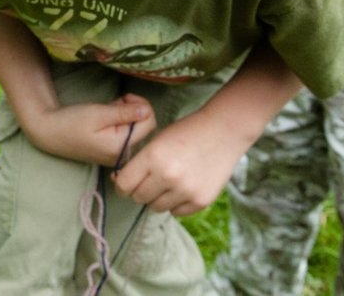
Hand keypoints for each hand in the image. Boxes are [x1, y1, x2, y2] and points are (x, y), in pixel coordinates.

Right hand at [26, 93, 156, 167]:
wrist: (50, 133)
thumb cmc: (72, 121)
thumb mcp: (99, 113)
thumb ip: (125, 113)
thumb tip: (147, 110)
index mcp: (121, 147)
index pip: (150, 121)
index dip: (140, 105)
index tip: (123, 99)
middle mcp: (123, 155)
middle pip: (144, 126)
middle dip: (132, 110)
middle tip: (112, 105)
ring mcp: (118, 155)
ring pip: (135, 129)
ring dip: (124, 116)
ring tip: (105, 113)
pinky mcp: (112, 152)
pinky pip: (126, 134)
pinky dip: (119, 123)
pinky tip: (104, 121)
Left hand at [112, 108, 245, 215]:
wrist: (223, 131)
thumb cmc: (186, 132)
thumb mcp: (156, 141)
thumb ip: (139, 163)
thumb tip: (120, 183)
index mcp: (152, 157)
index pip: (124, 185)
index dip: (121, 185)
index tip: (125, 184)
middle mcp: (167, 176)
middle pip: (139, 198)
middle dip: (140, 191)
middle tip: (150, 181)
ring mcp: (185, 190)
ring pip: (156, 207)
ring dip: (158, 198)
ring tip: (168, 182)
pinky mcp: (201, 200)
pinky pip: (176, 212)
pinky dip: (176, 203)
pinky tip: (183, 187)